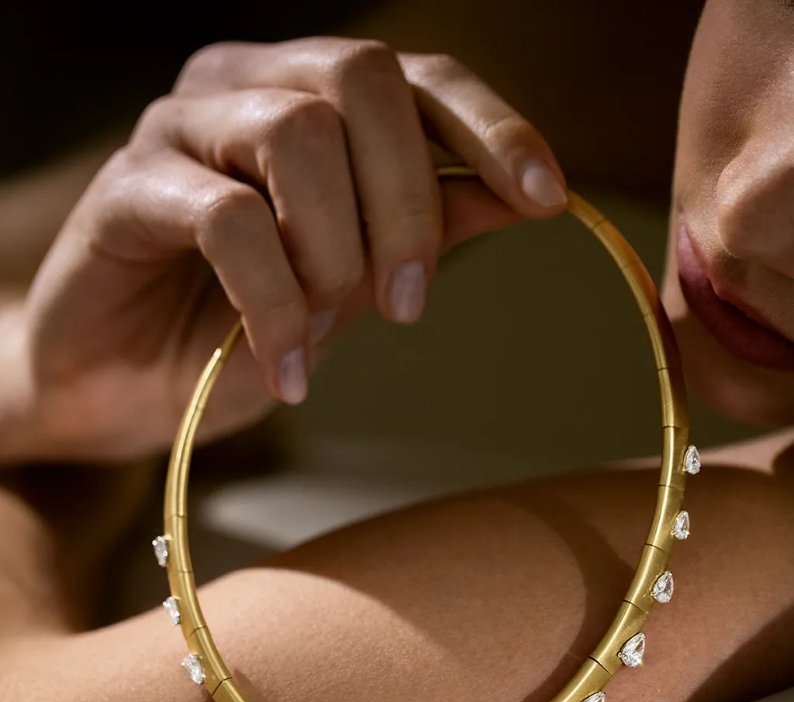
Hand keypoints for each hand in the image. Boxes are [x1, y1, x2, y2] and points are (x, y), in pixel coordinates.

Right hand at [19, 37, 566, 460]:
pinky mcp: (129, 189)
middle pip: (363, 81)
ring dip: (334, 254)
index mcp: (305, 101)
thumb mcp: (349, 287)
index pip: (414, 77)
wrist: (120, 386)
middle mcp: (244, 91)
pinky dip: (274, 303)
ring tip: (321, 334)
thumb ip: (424, 231)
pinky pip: (230, 221)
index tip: (545, 197)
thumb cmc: (234, 331)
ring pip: (297, 137)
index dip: (491, 127)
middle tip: (407, 307)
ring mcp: (181, 130)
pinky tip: (282, 364)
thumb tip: (522, 197)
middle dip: (407, 204)